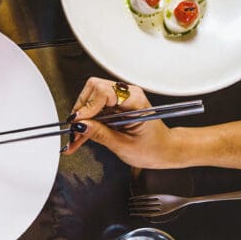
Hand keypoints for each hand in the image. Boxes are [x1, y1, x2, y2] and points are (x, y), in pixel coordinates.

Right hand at [62, 77, 182, 168]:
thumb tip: (80, 126)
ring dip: (82, 117)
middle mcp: (128, 94)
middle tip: (76, 131)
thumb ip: (100, 134)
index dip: (88, 106)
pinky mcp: (116, 105)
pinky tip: (80, 136)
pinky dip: (86, 121)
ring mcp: (121, 98)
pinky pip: (95, 107)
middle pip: (93, 89)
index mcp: (135, 101)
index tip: (79, 123)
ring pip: (91, 98)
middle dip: (81, 110)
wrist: (165, 150)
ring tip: (77, 137)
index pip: (103, 91)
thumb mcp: (124, 146)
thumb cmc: (154, 148)